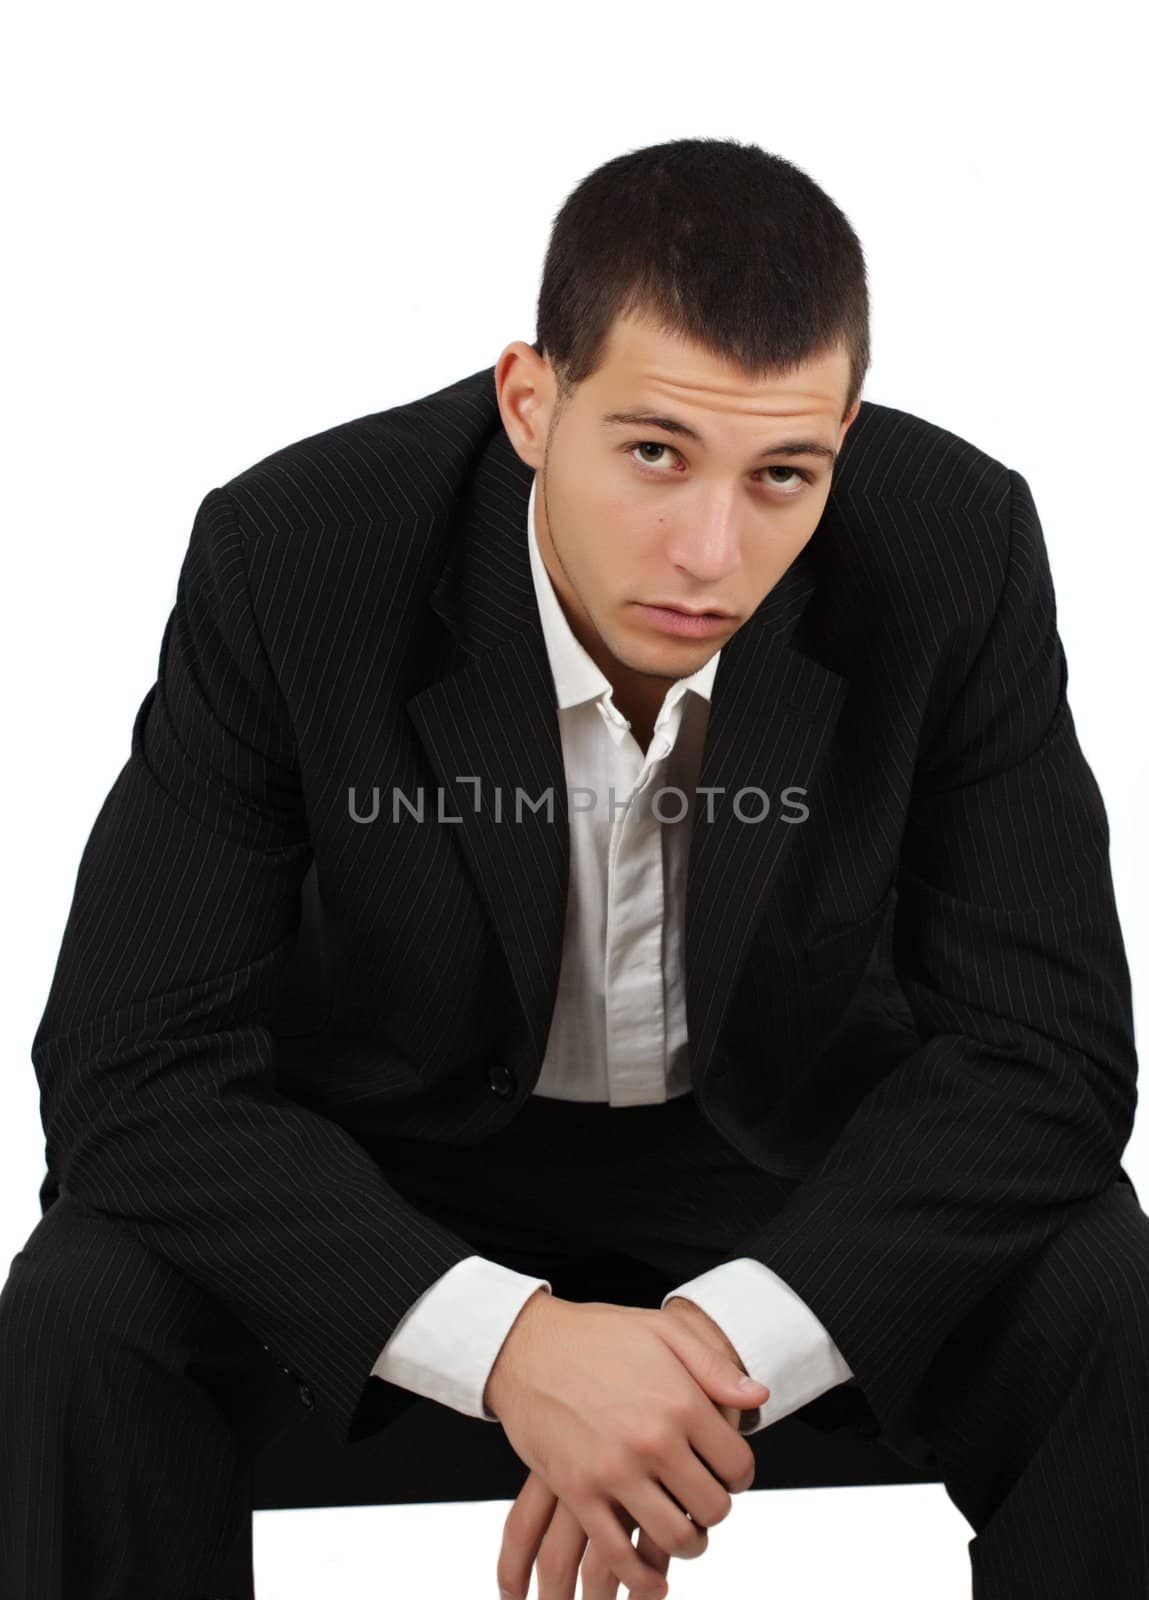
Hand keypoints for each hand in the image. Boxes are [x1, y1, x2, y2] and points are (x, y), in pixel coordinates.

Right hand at [490, 1293, 766, 1599]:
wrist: (527, 1346)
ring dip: (689, 1545)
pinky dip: (642, 1577)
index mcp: (680, 1401)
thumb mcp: (664, 1330)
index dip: (740, 1475)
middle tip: (705, 1502)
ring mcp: (613, 1470)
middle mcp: (652, 1440)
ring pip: (673, 1537)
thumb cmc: (597, 1335)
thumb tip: (759, 1397)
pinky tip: (652, 1577)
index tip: (728, 1474)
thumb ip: (715, 1365)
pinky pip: (617, 1554)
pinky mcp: (577, 1491)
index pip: (737, 1464)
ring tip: (686, 1534)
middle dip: (716, 1510)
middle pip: (712, 1507)